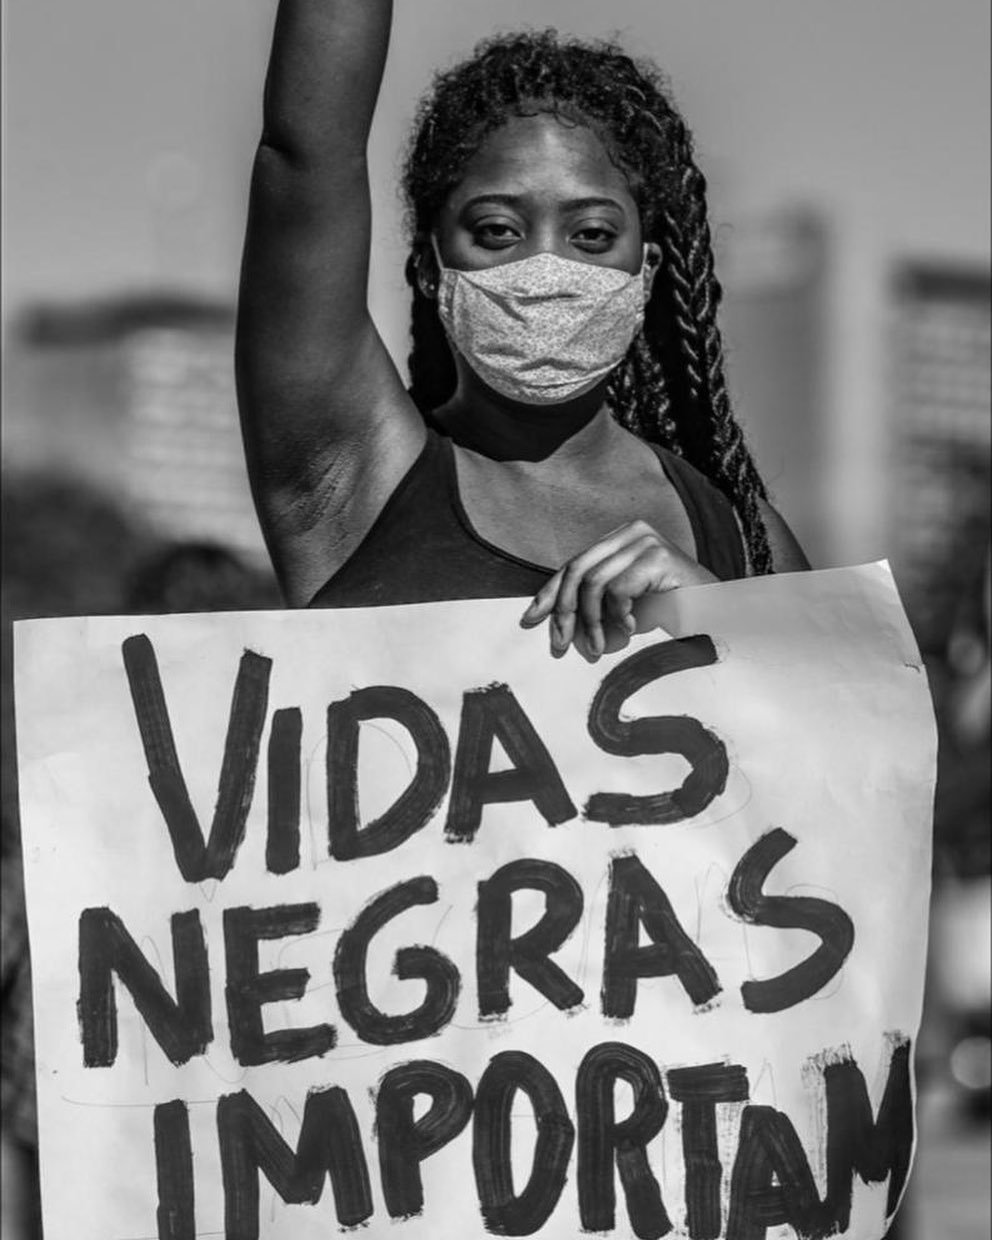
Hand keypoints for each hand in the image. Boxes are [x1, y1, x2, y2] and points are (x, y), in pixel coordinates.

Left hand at [519, 520, 716, 660]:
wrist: (723, 612)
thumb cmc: (676, 612)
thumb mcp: (626, 608)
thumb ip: (595, 608)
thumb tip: (559, 628)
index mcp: (620, 539)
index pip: (573, 564)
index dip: (549, 593)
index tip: (530, 620)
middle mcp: (631, 532)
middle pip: (577, 570)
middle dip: (563, 612)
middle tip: (560, 646)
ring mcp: (646, 540)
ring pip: (593, 583)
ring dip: (591, 623)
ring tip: (601, 647)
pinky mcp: (658, 555)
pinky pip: (617, 589)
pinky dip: (618, 616)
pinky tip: (632, 628)